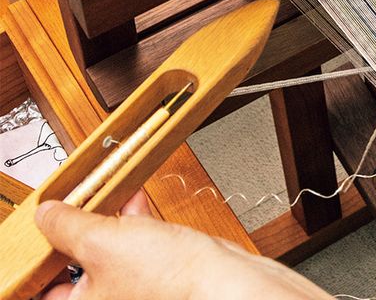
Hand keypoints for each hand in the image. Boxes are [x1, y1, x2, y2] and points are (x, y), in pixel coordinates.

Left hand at [35, 191, 333, 299]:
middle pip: (73, 267)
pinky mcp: (156, 276)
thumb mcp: (102, 240)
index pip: (43, 286)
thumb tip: (46, 214)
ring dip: (107, 222)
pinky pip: (134, 248)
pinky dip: (133, 225)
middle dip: (75, 230)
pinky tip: (134, 204)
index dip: (41, 254)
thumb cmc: (171, 280)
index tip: (43, 225)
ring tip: (106, 196)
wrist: (223, 280)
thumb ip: (67, 224)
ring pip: (106, 253)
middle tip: (74, 205)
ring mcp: (131, 291)